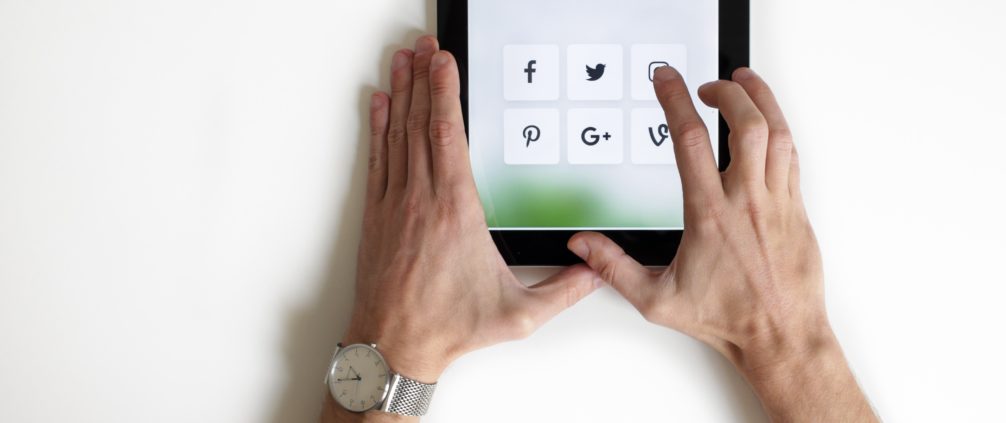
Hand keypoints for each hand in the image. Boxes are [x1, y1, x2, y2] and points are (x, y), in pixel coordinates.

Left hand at [325, 35, 600, 420]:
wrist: (393, 345)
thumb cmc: (448, 328)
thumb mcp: (518, 315)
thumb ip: (563, 291)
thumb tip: (595, 270)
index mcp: (456, 213)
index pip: (448, 136)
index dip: (446, 93)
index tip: (445, 63)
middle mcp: (422, 201)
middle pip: (421, 124)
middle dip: (423, 79)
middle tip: (424, 47)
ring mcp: (396, 205)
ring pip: (397, 135)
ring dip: (401, 93)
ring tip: (402, 61)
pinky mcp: (378, 216)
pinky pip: (379, 158)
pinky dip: (379, 127)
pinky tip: (381, 104)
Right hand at [568, 67, 875, 421]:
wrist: (780, 336)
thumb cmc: (726, 319)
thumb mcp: (656, 299)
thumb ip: (615, 267)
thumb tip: (583, 245)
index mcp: (708, 213)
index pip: (690, 139)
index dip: (674, 99)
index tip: (666, 79)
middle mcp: (745, 200)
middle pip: (744, 123)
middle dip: (726, 91)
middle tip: (709, 85)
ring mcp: (776, 201)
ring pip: (776, 132)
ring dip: (761, 99)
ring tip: (744, 82)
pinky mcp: (796, 209)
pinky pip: (792, 156)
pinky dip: (779, 130)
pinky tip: (768, 124)